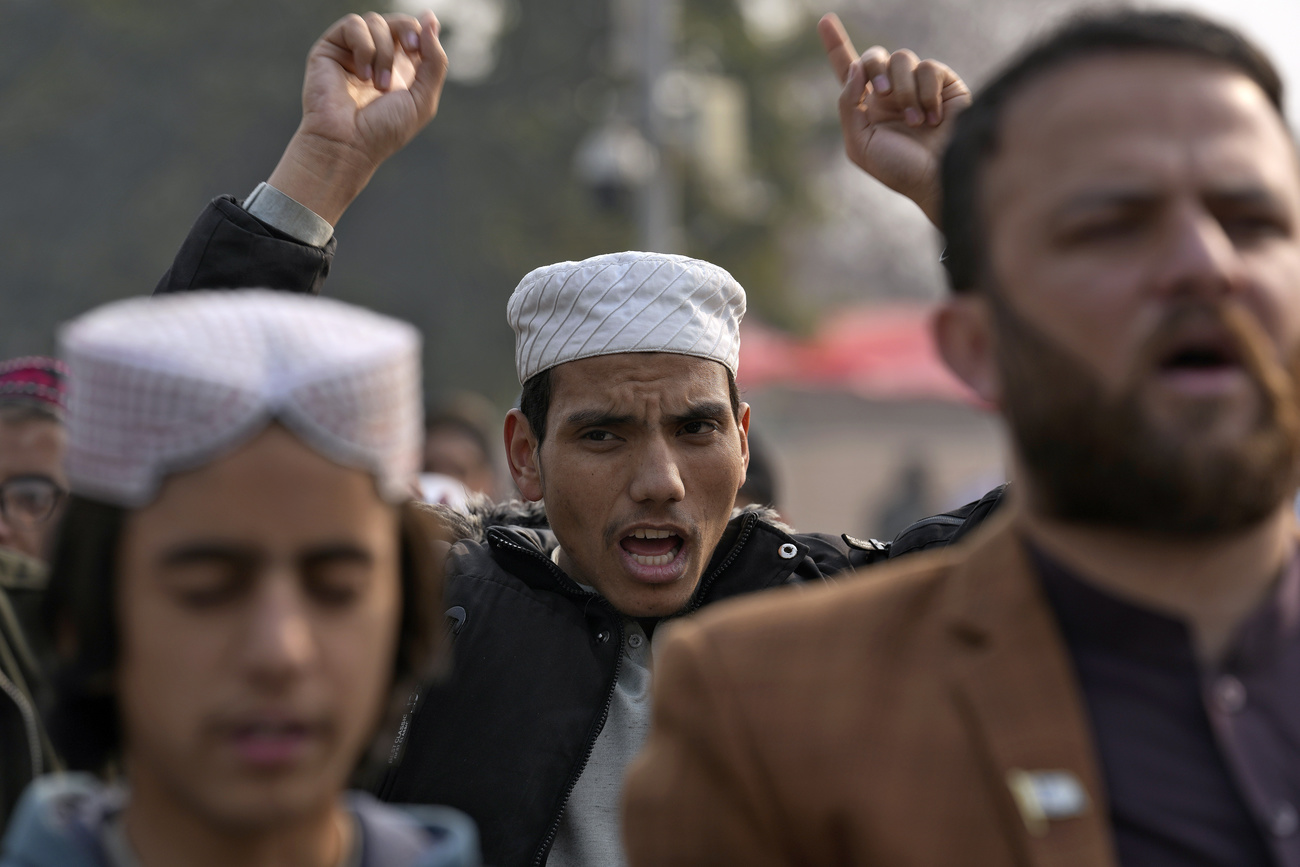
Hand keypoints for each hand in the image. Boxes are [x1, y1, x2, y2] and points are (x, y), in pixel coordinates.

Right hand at [268, 11, 448, 225]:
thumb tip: (431, 18)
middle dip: (406, 31)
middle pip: (396, 21)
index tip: (419, 48)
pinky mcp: (330, 48)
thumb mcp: (422, 98)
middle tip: (410, 49)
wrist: (348, 144)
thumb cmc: (384, 130)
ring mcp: (352, 52)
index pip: (413, 34)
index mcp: (399, 69)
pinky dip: (364, 46)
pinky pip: (353, 25)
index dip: (420, 33)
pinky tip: (362, 75)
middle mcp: (375, 57)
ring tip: (378, 84)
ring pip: (375, 22)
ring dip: (384, 52)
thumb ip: (434, 61)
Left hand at [818, 13, 969, 226]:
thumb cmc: (899, 169)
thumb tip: (855, 67)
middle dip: (873, 68)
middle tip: (881, 94)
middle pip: (873, 56)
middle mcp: (891, 93)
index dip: (836, 44)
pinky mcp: (945, 84)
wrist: (938, 179)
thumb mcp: (860, 144)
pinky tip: (934, 118)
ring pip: (901, 58)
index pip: (848, 70)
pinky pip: (928, 68)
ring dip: (903, 90)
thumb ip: (849, 104)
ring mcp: (918, 86)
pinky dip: (927, 93)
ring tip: (915, 121)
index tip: (824, 20)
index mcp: (866, 107)